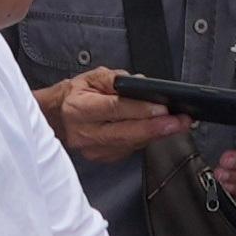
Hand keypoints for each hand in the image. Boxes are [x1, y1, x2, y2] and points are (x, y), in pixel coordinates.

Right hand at [39, 64, 190, 163]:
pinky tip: (158, 131)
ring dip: (156, 134)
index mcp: (80, 108)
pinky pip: (130, 149)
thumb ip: (112, 78)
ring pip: (131, 144)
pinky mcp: (103, 157)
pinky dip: (145, 139)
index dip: (139, 110)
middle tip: (180, 121)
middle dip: (157, 127)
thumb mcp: (88, 77)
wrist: (55, 119)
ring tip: (178, 124)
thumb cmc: (73, 96)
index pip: (114, 109)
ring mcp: (95, 149)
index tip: (161, 108)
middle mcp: (87, 132)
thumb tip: (138, 83)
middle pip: (127, 133)